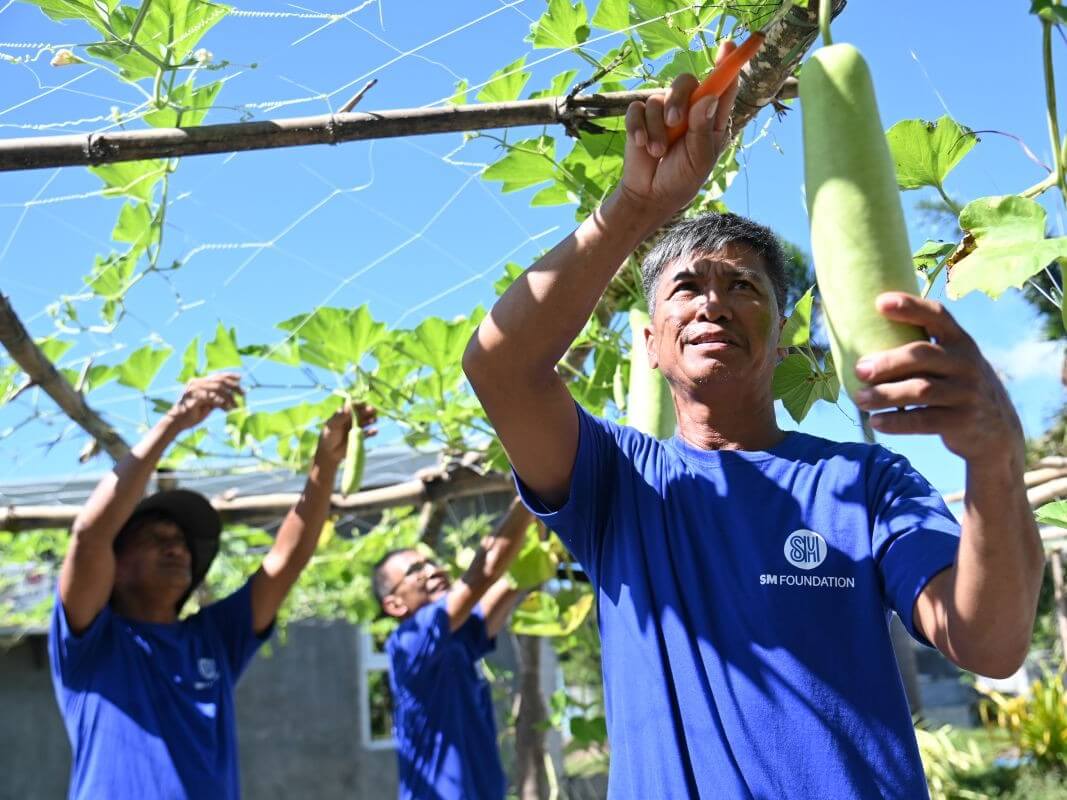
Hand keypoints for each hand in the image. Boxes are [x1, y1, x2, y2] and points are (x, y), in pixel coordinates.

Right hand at [166, 373, 242, 431]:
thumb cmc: (192, 414)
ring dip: (230, 397)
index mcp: (198, 382)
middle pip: (220, 381)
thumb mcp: (208, 404)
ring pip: (218, 388)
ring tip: (236, 405)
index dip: (229, 375)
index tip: (241, 378)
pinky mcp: (194, 398)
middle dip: (234, 386)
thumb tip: (232, 396)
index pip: (217, 375)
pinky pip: (213, 398)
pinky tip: (228, 409)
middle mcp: (196, 383)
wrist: (177, 423)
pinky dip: (222, 403)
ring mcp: (194, 389)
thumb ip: (217, 398)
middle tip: (244, 393)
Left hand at [314, 402, 377, 467]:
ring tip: (374, 420)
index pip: (353, 406)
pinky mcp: (360, 437)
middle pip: (362, 413)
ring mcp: (356, 428)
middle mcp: (351, 419)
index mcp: (344, 414)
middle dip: (368, 411)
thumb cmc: (328, 436)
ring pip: (367, 421)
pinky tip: (375, 431)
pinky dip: (372, 432)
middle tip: (373, 410)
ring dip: (371, 419)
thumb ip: (340, 416)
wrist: (330, 453)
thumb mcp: (332, 425)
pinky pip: (368, 433)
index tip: (364, 404)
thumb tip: (349, 405)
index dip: (359, 404)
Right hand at [617, 41, 741, 219]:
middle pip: (686, 82)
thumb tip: (708, 97)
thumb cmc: (682, 178)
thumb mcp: (699, 158)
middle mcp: (688, 109)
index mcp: (710, 117)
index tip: (728, 47)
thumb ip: (703, 129)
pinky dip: (639, 127)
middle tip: (674, 122)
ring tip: (658, 151)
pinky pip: (637, 109)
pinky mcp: (640, 118)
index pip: (722, 84)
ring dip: (656, 128)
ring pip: (659, 98)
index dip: (727, 63)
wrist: (650, 195)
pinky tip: (641, 144)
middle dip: (678, 99)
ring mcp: (663, 112)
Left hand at [853, 293, 1023, 465]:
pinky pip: (924, 420)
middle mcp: (966, 363)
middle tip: (858, 369)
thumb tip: (858, 350)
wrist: (997, 429)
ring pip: (921, 390)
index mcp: (959, 341)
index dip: (910, 307)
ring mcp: (966, 392)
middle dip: (888, 361)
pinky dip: (897, 422)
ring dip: (885, 394)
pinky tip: (876, 422)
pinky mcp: (962, 421)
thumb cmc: (954, 387)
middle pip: (923, 355)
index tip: (879, 303)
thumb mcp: (950, 363)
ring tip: (859, 399)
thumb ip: (919, 353)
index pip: (937, 316)